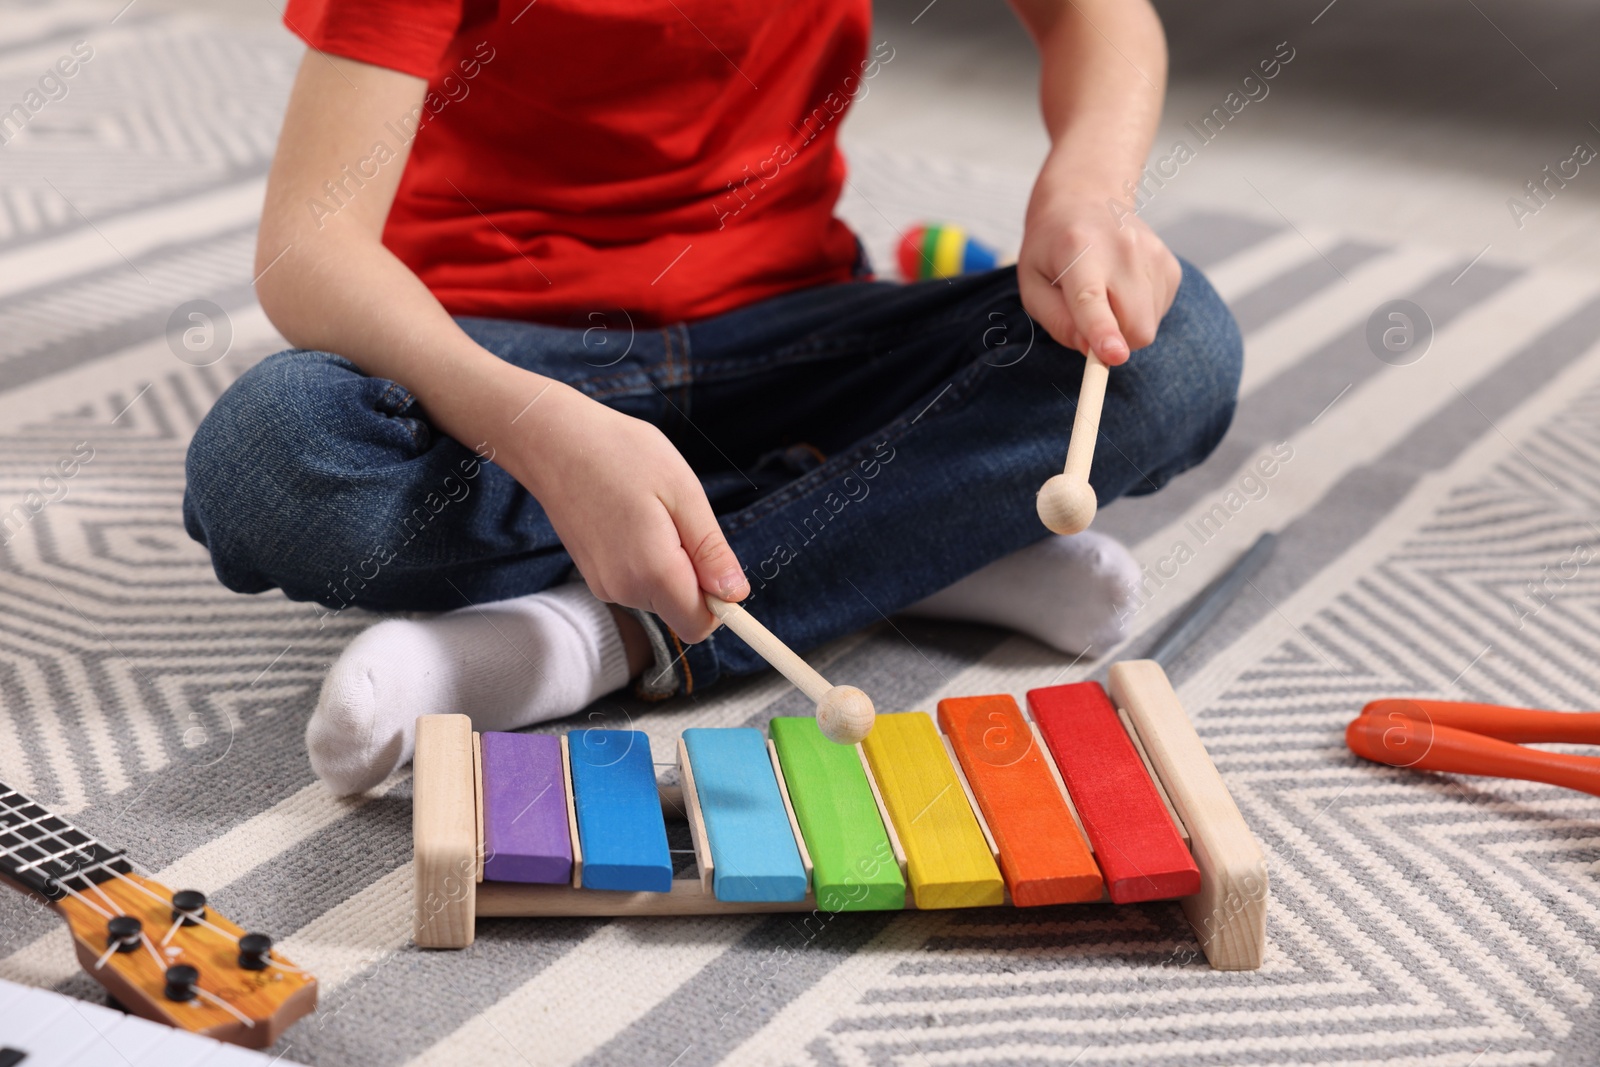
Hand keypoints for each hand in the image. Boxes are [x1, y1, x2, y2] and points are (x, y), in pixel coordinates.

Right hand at [498, 377, 748, 642]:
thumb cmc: (620, 454)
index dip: (721, 603)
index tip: (717, 561)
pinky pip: (637, 582)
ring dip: (670, 563)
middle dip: (694, 576)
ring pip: (660, 595)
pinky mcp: (593, 574)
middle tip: (678, 520)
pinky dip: (647, 558)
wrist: (552, 441)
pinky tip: (632, 517)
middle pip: (681, 610)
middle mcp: (624, 590)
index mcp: (652, 572)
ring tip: (650, 512)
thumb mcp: (683, 492)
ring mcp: (604, 585)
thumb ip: (711, 551)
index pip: (700, 626)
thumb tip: (735, 595)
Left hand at [1015, 163, 1181, 366]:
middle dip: (1115, 341)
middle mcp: (1122, 249)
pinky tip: (1122, 287)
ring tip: (1105, 293)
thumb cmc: (1052, 248)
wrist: (1086, 198)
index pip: (1091, 299)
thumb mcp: (1033, 285)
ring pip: (1148, 325)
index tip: (1114, 356)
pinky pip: (1159, 313)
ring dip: (1125, 325)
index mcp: (1077, 251)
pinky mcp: (1170, 265)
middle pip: (1135, 325)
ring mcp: (1152, 254)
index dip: (1102, 331)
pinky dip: (1139, 312)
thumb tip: (1090, 351)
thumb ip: (1057, 321)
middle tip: (1090, 320)